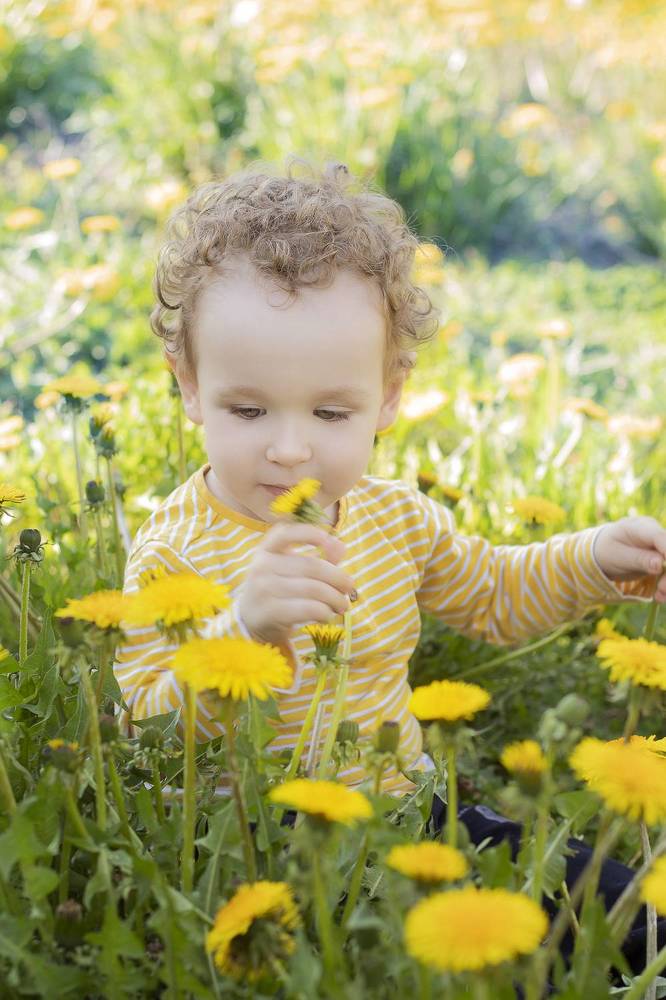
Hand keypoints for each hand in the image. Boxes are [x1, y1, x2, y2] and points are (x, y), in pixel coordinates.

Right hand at [237, 521, 355, 645]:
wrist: (251, 620)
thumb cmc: (279, 590)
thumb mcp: (294, 570)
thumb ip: (318, 557)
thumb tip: (341, 546)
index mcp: (267, 549)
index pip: (285, 533)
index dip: (308, 533)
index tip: (327, 539)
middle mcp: (262, 566)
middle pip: (311, 566)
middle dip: (338, 577)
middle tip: (349, 587)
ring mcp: (263, 588)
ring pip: (313, 589)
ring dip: (335, 598)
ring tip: (342, 605)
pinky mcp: (269, 611)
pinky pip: (308, 608)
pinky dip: (325, 612)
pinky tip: (327, 616)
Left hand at [593, 516, 665, 601]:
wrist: (603, 552)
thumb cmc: (607, 550)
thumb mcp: (618, 556)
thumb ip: (638, 559)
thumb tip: (659, 565)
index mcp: (641, 527)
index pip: (662, 537)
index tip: (664, 570)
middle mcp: (656, 533)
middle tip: (662, 589)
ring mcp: (661, 546)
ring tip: (660, 596)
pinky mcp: (663, 558)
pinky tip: (660, 596)